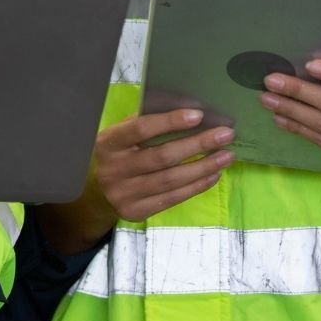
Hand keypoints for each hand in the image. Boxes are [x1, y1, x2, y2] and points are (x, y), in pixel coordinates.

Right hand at [92, 110, 235, 221]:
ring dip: (203, 167)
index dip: (169, 122)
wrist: (94, 190)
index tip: (198, 115)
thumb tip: (186, 109)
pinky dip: (195, 186)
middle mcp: (114, 169)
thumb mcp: (120, 135)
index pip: (140, 129)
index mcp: (109, 142)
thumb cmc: (116, 153)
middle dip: (197, 145)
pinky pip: (172, 199)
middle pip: (162, 157)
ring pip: (170, 180)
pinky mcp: (136, 211)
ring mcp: (124, 194)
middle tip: (225, 135)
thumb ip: (144, 124)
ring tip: (226, 156)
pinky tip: (213, 175)